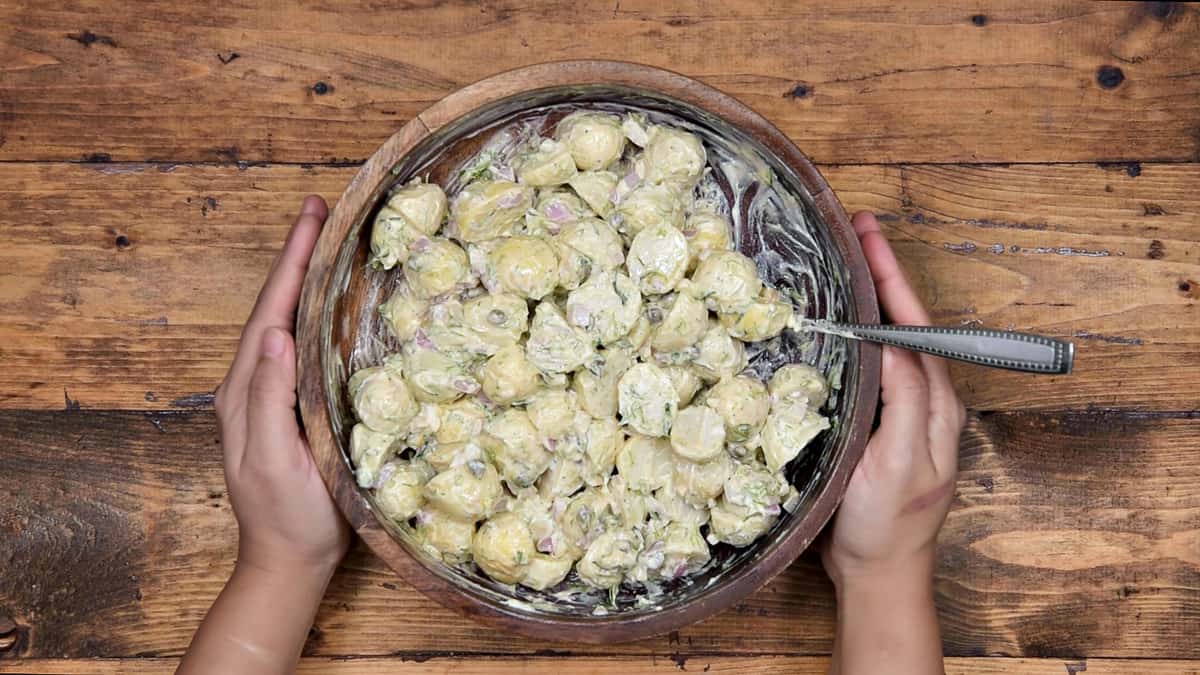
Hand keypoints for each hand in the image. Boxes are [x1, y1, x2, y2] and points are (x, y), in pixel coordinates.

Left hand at [214, 195, 350, 578]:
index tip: (311, 216)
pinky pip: (300, 347)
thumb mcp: (275, 460)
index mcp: (245, 391)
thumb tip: (275, 334)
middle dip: (296, 257)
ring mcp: (270, 396)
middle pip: (274, 306)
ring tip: (328, 243)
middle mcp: (252, 384)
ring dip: (304, 280)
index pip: (269, 311)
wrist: (289, 560)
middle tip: (320, 211)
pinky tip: (333, 305)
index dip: (290, 262)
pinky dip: (314, 314)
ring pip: (286, 322)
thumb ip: (269, 399)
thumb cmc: (288, 515)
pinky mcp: (290, 408)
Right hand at [823, 211, 966, 586]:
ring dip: (874, 297)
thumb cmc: (886, 524)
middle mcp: (928, 399)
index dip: (892, 278)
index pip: (916, 326)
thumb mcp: (898, 463)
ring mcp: (906, 411)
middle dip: (885, 273)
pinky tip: (841, 321)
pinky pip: (878, 364)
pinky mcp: (884, 423)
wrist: (879, 572)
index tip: (868, 236)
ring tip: (849, 259)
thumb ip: (905, 403)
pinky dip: (862, 332)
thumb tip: (893, 344)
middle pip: (909, 323)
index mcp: (936, 404)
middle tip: (856, 229)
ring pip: (894, 340)